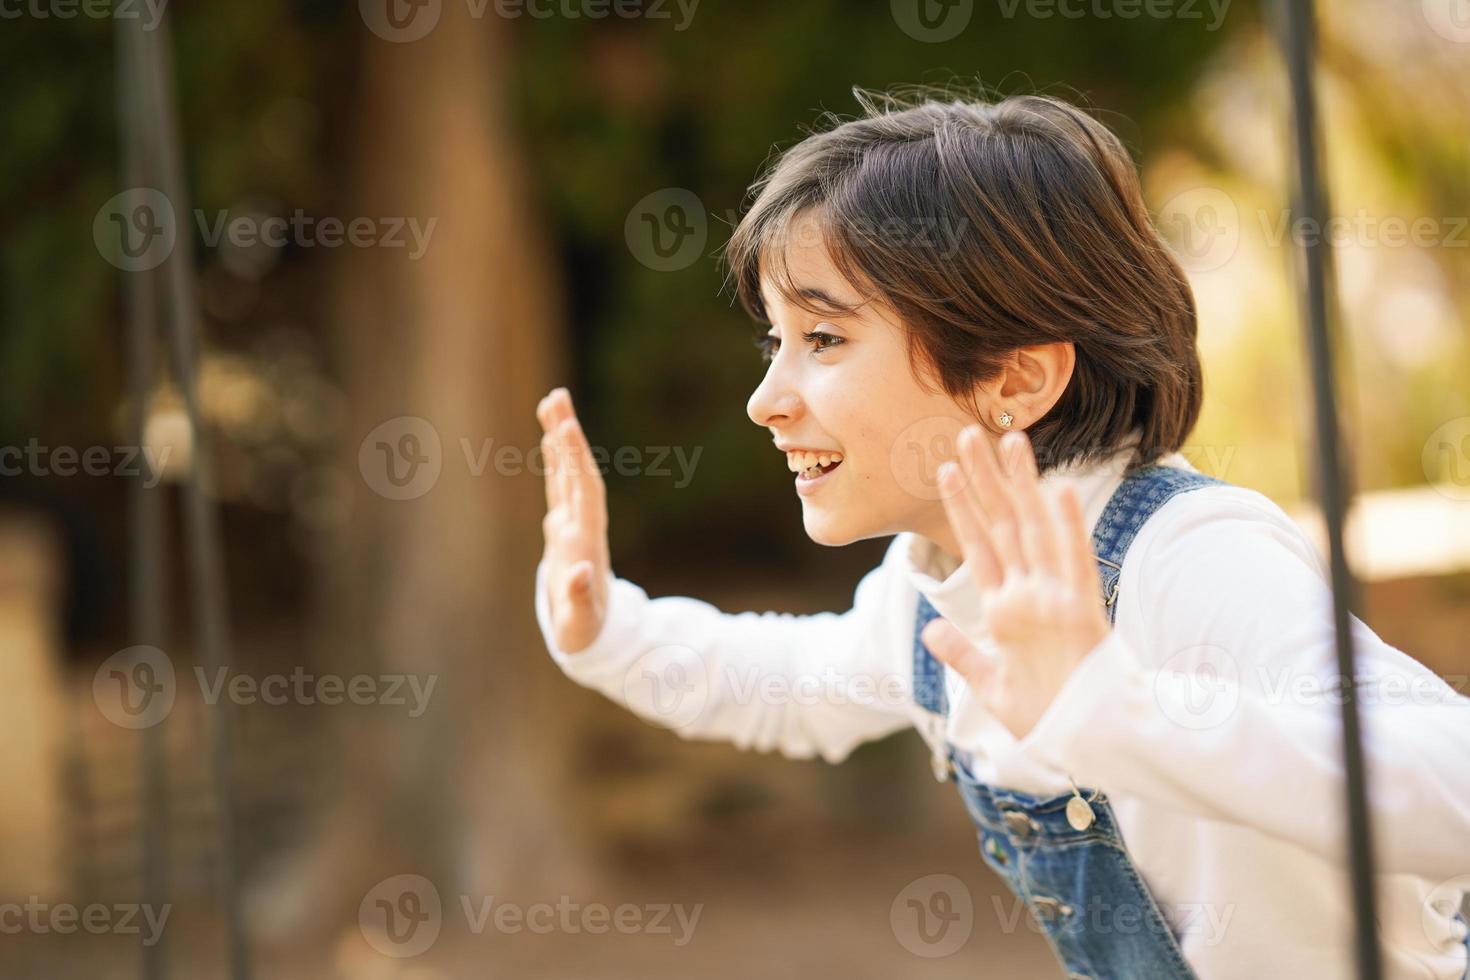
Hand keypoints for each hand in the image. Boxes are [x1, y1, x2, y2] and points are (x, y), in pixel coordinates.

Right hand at [536, 387, 610, 652]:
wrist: (595, 634)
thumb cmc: (584, 633)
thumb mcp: (580, 624)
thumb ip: (581, 600)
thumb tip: (583, 572)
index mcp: (585, 541)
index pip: (583, 492)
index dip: (574, 460)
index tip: (566, 427)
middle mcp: (581, 525)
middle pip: (577, 472)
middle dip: (567, 435)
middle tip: (557, 396)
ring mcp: (573, 524)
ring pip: (568, 473)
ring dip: (561, 439)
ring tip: (553, 401)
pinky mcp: (563, 527)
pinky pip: (559, 485)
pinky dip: (555, 459)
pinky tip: (550, 435)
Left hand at [921, 426, 1110, 739]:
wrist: (1089, 745)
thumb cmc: (1047, 718)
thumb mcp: (992, 687)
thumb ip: (963, 656)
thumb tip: (931, 631)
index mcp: (1006, 609)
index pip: (979, 546)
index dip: (962, 507)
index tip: (946, 470)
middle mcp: (1029, 594)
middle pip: (1003, 525)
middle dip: (985, 480)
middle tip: (966, 433)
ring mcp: (1055, 599)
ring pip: (1036, 531)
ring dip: (1023, 486)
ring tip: (1011, 441)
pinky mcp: (1081, 613)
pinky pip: (1075, 563)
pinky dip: (1068, 527)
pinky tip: (1058, 490)